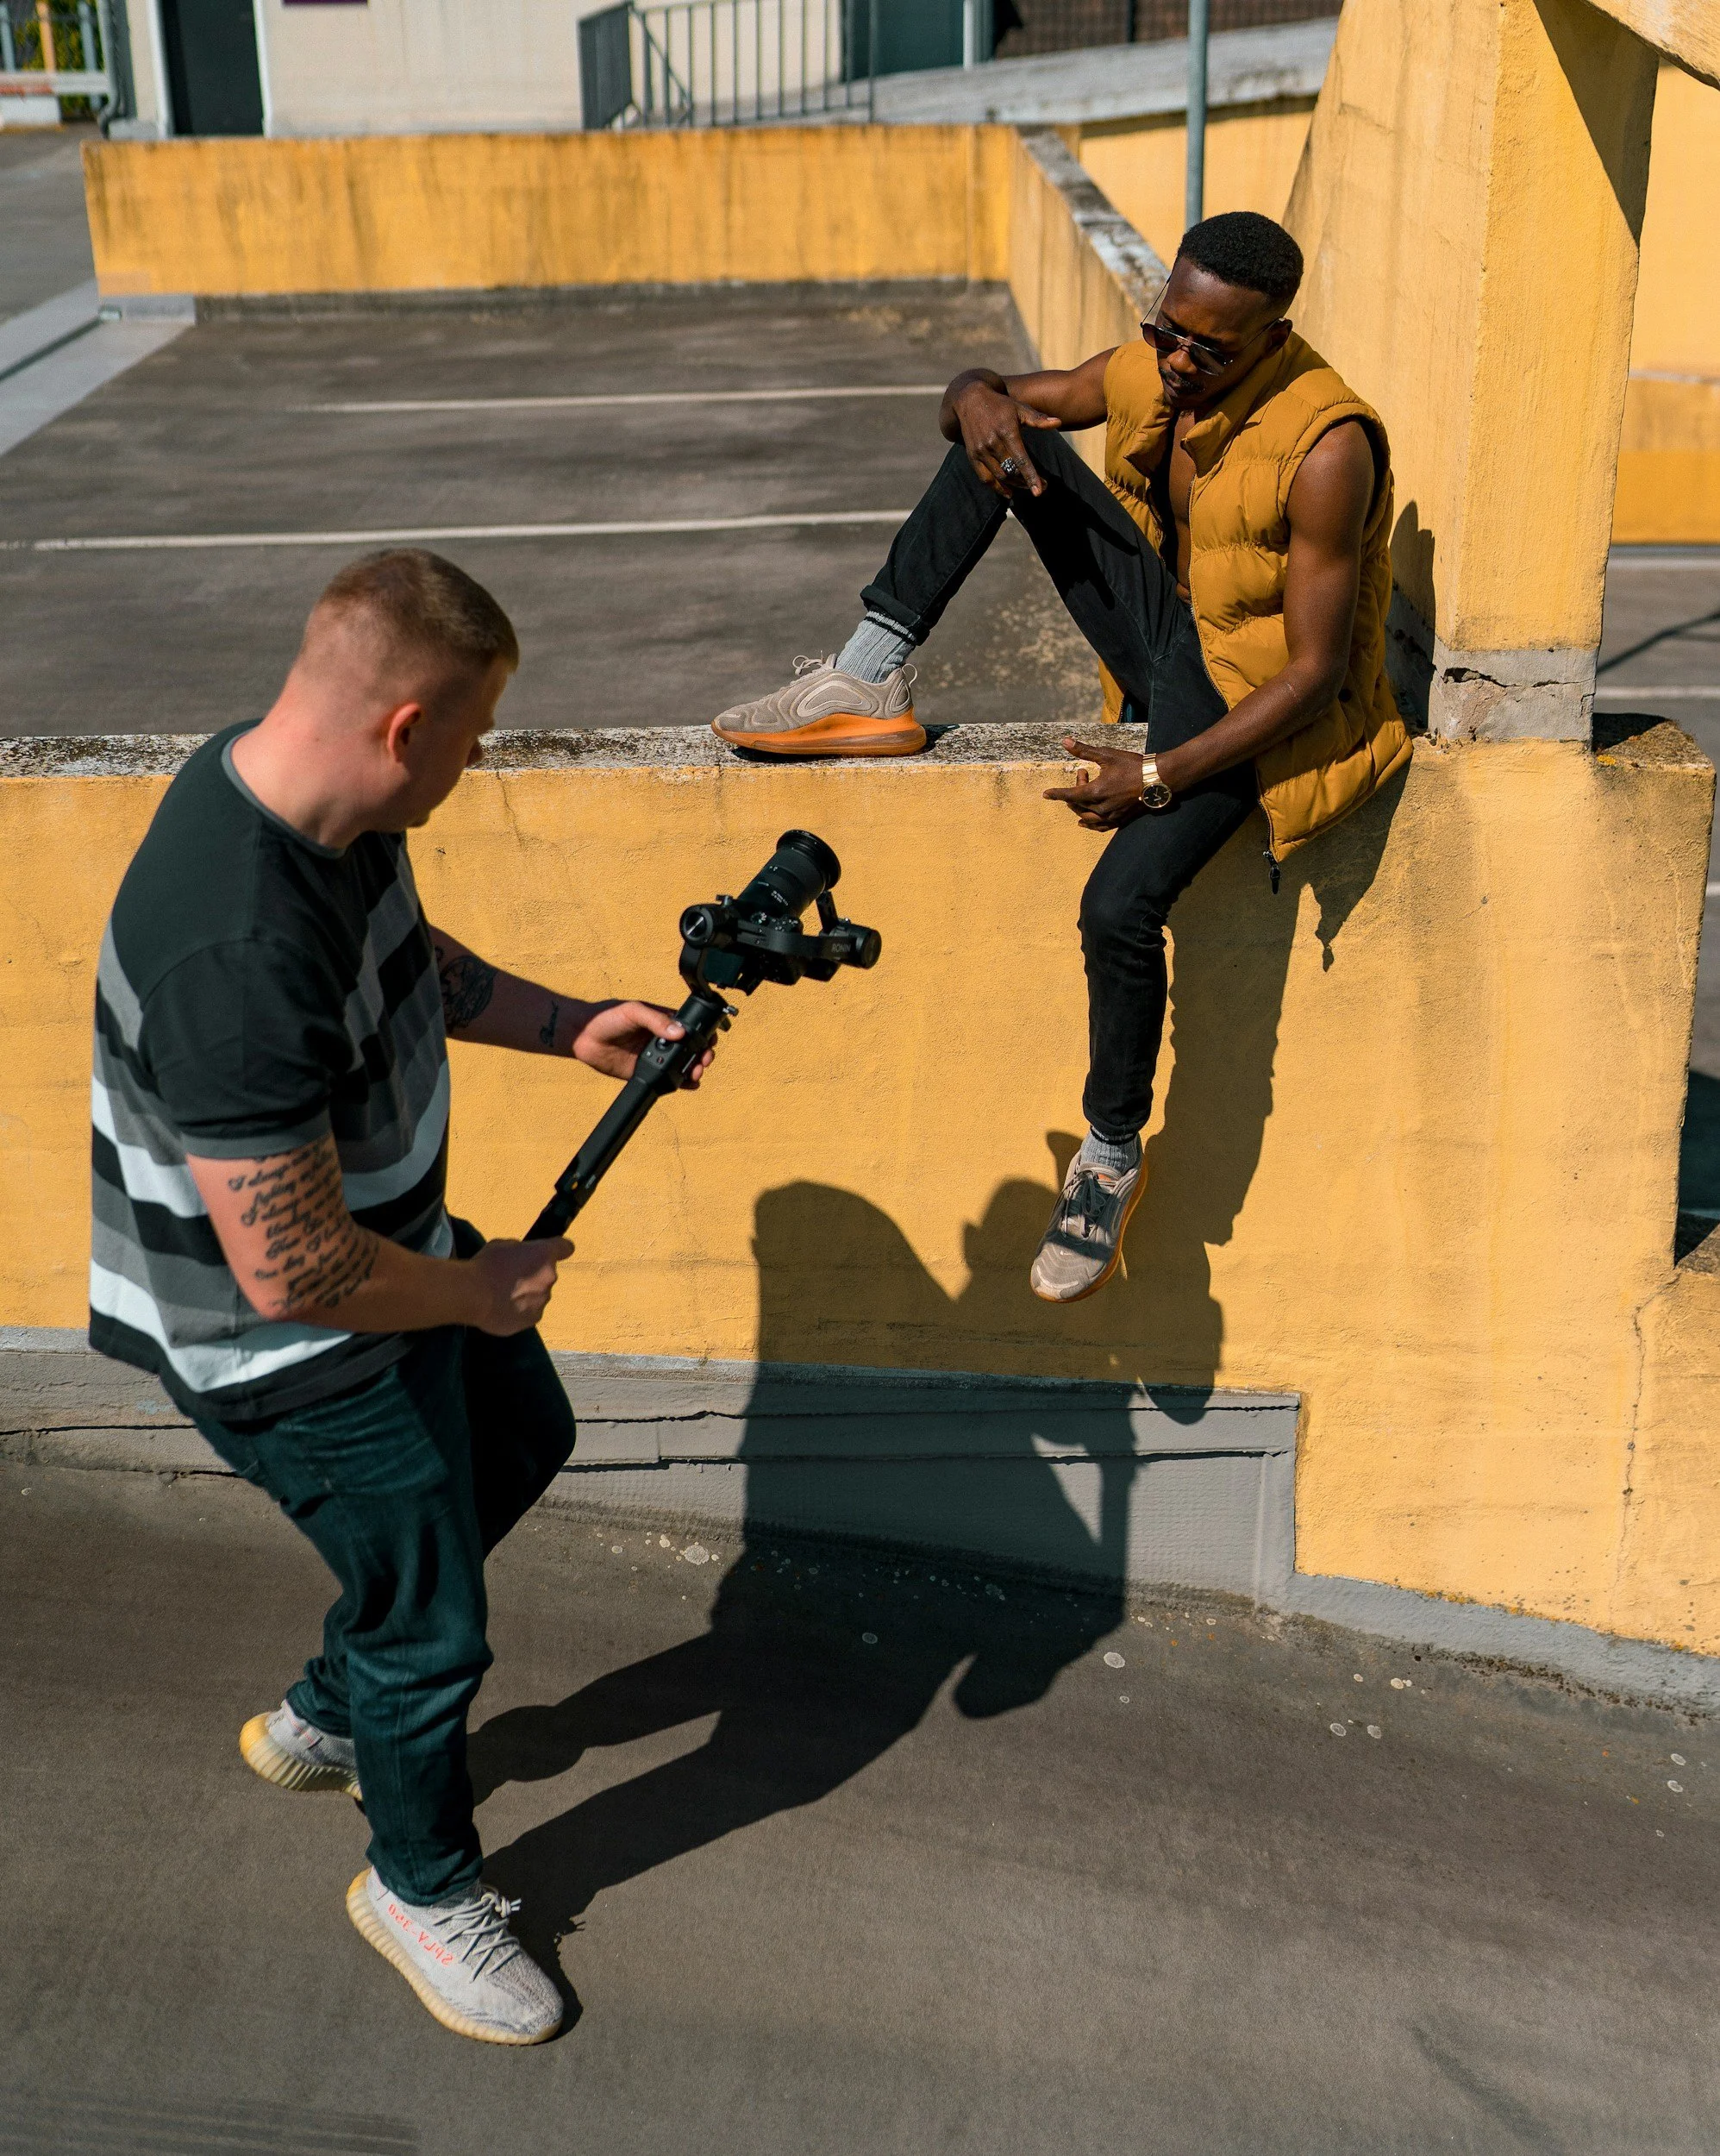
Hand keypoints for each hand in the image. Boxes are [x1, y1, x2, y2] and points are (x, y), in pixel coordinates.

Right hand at [466, 1236, 572, 1334]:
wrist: (475, 1295)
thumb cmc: (486, 1266)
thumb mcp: (502, 1245)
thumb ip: (519, 1251)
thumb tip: (521, 1257)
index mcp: (544, 1254)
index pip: (565, 1247)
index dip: (559, 1249)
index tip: (549, 1254)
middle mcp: (549, 1278)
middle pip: (546, 1275)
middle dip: (532, 1275)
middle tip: (510, 1278)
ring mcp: (542, 1300)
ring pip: (538, 1295)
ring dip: (526, 1294)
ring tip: (502, 1296)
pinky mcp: (533, 1319)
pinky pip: (529, 1313)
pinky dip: (518, 1311)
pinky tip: (501, 1309)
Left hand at [570, 999, 716, 1087]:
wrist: (583, 1037)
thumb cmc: (606, 1017)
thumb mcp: (633, 1012)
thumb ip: (657, 1020)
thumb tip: (680, 1032)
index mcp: (663, 1021)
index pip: (691, 1028)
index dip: (704, 1035)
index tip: (709, 1042)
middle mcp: (663, 1040)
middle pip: (691, 1049)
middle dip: (702, 1055)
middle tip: (703, 1060)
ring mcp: (656, 1057)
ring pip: (682, 1066)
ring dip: (694, 1070)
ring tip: (695, 1072)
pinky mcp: (646, 1072)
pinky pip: (667, 1079)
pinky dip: (680, 1083)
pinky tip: (687, 1084)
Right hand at [953, 380, 1061, 498]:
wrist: (970, 400)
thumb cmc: (1000, 405)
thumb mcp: (1020, 408)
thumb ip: (1038, 419)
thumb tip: (1059, 422)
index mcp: (1007, 431)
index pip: (1021, 459)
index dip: (1031, 476)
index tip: (1040, 490)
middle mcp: (992, 443)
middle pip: (1011, 471)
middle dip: (1027, 482)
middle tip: (1042, 487)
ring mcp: (981, 451)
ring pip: (1000, 476)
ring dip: (1015, 485)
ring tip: (1027, 486)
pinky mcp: (972, 456)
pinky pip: (985, 478)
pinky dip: (997, 487)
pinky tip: (1008, 492)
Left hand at [1043, 735, 1157, 829]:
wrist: (1158, 779)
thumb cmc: (1132, 765)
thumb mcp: (1107, 755)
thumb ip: (1084, 751)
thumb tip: (1065, 741)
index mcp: (1095, 791)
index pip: (1069, 795)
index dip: (1056, 794)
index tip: (1045, 794)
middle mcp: (1100, 807)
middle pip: (1078, 804)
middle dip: (1075, 789)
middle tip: (1083, 773)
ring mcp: (1110, 815)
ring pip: (1087, 817)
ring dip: (1081, 805)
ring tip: (1083, 793)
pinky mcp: (1120, 820)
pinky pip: (1100, 827)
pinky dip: (1090, 824)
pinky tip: (1084, 823)